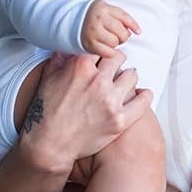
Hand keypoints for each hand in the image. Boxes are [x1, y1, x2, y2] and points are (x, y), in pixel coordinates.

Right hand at [17, 50, 151, 172]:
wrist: (50, 144)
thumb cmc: (46, 112)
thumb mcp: (48, 79)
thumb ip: (60, 59)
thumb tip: (68, 47)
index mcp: (81, 67)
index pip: (101, 47)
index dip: (101, 52)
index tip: (103, 57)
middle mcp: (98, 82)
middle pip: (119, 58)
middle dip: (116, 62)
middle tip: (115, 68)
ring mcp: (110, 101)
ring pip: (132, 76)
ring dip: (128, 78)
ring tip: (124, 83)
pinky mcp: (120, 120)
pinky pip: (143, 101)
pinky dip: (144, 96)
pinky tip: (142, 94)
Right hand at [80, 0, 139, 57]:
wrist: (73, 21)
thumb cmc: (94, 16)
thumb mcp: (108, 10)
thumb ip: (123, 17)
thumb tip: (138, 31)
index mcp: (103, 8)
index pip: (124, 18)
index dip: (133, 26)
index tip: (138, 31)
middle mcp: (97, 19)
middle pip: (122, 33)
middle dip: (123, 36)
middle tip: (117, 35)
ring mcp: (93, 31)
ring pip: (115, 42)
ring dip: (115, 43)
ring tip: (109, 39)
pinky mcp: (89, 44)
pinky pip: (108, 52)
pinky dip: (110, 52)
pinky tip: (106, 46)